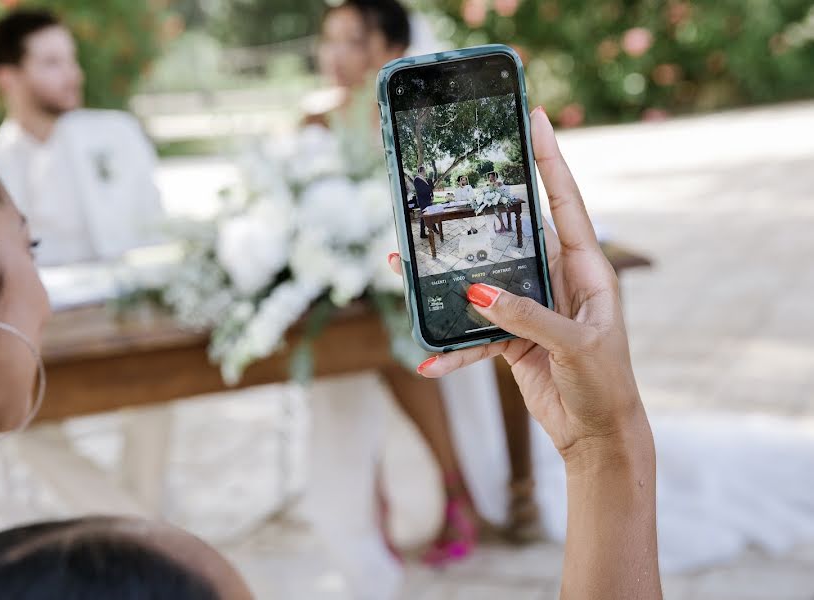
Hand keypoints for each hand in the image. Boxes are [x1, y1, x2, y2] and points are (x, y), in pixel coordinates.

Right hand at [389, 107, 646, 463]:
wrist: (597, 436)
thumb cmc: (606, 385)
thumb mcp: (574, 346)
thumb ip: (528, 316)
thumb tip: (477, 292)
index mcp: (587, 269)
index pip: (565, 203)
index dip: (550, 159)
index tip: (535, 118)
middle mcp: (557, 280)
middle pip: (511, 235)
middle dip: (476, 213)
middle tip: (444, 184)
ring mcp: (531, 308)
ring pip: (481, 282)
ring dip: (445, 279)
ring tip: (403, 263)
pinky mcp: (512, 337)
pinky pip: (474, 334)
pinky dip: (452, 348)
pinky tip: (429, 360)